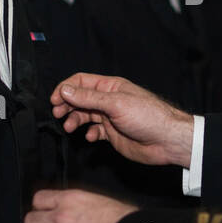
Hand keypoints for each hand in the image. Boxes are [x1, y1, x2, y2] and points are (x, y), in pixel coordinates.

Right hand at [50, 73, 195, 166]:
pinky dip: (88, 134)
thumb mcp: (116, 103)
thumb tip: (65, 90)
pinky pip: (94, 132)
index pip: (81, 82)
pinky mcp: (112, 134)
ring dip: (74, 120)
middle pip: (79, 99)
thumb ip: (89, 98)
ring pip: (84, 115)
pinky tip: (90, 137)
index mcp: (110, 87)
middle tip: (58, 114)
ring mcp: (110, 117)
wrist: (167, 140)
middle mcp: (108, 100)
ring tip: (70, 127)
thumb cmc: (148, 117)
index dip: (65, 89)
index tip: (55, 100)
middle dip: (66, 105)